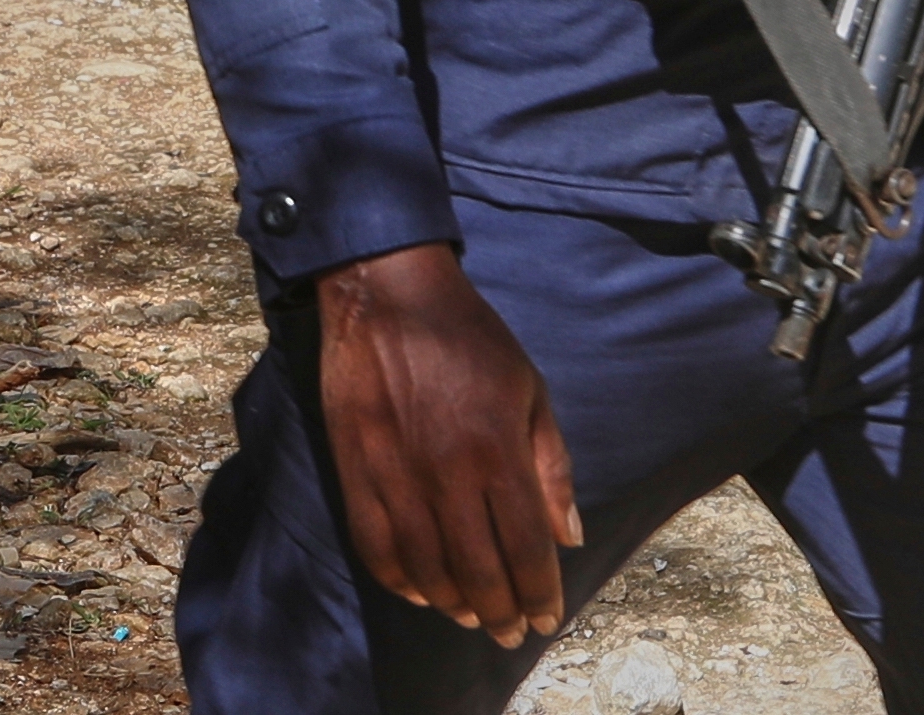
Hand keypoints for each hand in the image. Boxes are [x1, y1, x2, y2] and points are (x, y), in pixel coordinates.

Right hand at [315, 243, 578, 648]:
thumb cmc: (468, 336)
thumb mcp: (530, 389)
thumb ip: (552, 466)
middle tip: (511, 631)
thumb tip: (568, 537)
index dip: (540, 594)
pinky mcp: (354, 468)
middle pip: (478, 571)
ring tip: (471, 615)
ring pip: (426, 568)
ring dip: (453, 604)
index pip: (525, 549)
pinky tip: (418, 590)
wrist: (385, 292)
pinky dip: (397, 579)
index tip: (547, 617)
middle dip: (501, 612)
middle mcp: (446, 472)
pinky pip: (374, 543)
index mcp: (497, 451)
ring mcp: (395, 473)